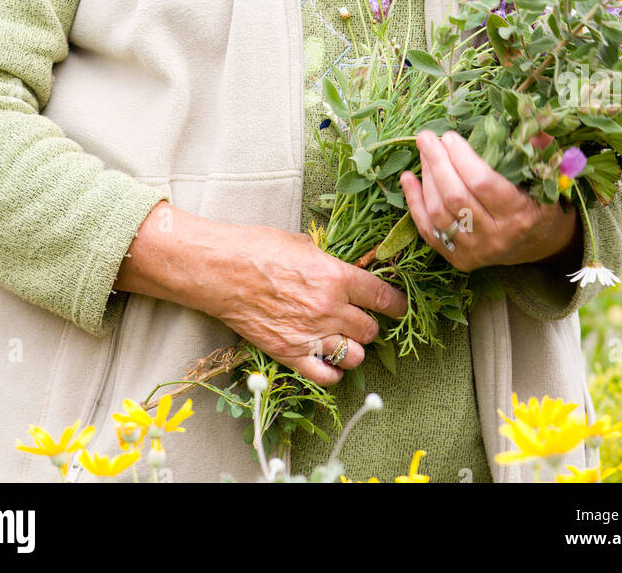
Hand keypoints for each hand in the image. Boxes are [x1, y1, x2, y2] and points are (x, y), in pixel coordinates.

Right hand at [114, 203, 407, 387]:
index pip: (384, 297)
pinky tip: (327, 359)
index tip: (400, 307)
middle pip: (371, 329)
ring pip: (356, 356)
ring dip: (353, 348)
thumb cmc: (258, 248)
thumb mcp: (303, 244)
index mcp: (337, 277)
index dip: (397, 303)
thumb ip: (330, 263)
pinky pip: (326, 376)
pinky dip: (332, 371)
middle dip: (369, 324)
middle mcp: (331, 309)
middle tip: (359, 318)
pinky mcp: (290, 354)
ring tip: (343, 339)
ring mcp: (311, 335)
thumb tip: (345, 270)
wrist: (221, 270)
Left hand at [400, 130, 580, 271]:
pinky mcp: (458, 259)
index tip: (451, 136)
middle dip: (437, 163)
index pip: (482, 183)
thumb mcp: (548, 177)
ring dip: (426, 178)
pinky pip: (429, 231)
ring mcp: (475, 251)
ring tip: (424, 151)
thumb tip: (529, 126)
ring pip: (438, 213)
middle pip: (456, 197)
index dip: (462, 158)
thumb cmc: (542, 203)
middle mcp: (496, 237)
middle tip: (427, 136)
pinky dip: (414, 203)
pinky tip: (408, 178)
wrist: (540, 245)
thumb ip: (539, 150)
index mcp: (520, 214)